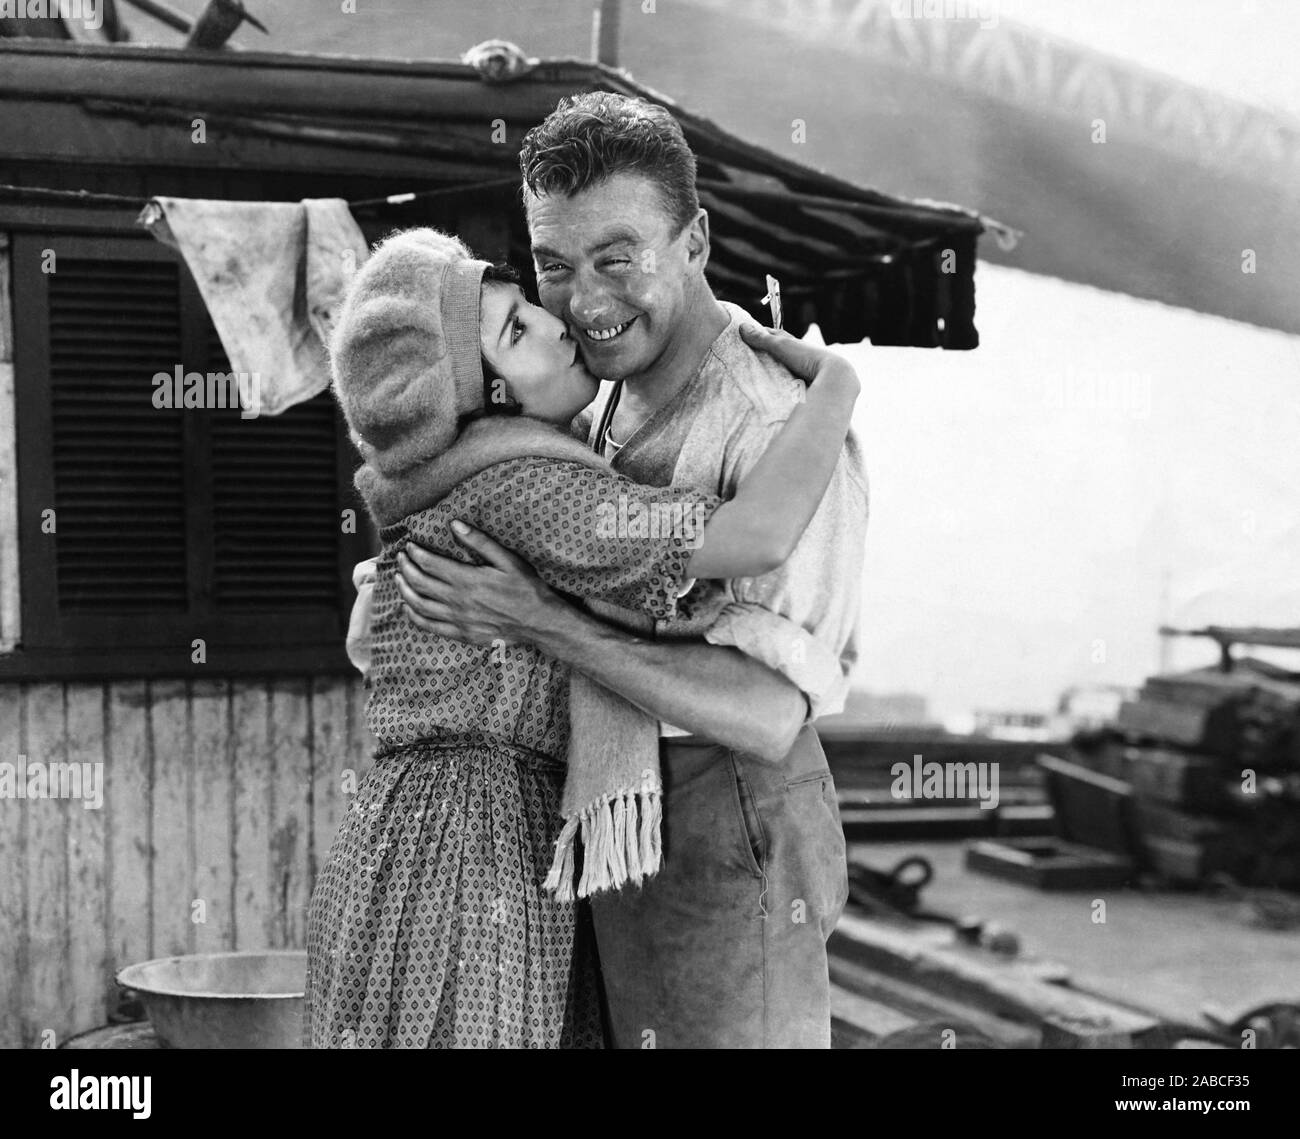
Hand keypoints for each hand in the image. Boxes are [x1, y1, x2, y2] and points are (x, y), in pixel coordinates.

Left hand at [395, 521, 561, 645]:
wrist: (538, 621)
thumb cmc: (525, 587)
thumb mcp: (508, 559)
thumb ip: (480, 542)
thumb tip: (455, 524)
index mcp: (467, 580)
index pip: (430, 564)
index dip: (416, 554)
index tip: (410, 546)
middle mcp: (458, 601)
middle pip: (420, 583)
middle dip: (406, 568)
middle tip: (401, 559)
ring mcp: (458, 620)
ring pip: (420, 605)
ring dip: (405, 591)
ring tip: (399, 579)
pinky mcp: (462, 634)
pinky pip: (430, 627)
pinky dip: (415, 616)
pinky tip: (408, 608)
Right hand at [739, 323, 857, 389]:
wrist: (832, 377)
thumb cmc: (807, 357)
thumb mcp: (781, 346)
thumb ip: (762, 339)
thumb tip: (742, 327)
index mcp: (793, 343)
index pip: (774, 335)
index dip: (761, 334)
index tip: (747, 334)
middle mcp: (799, 355)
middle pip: (780, 352)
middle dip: (767, 353)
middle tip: (750, 355)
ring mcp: (802, 370)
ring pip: (785, 368)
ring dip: (774, 371)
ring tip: (759, 376)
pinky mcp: (805, 385)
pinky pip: (789, 383)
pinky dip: (781, 384)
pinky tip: (774, 390)